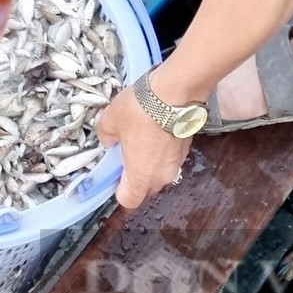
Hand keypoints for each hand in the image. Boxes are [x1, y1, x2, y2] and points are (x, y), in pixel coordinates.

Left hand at [96, 85, 192, 208]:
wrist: (175, 92)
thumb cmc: (140, 111)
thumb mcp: (110, 121)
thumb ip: (105, 136)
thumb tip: (109, 141)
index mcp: (141, 176)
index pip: (129, 200)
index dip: (118, 190)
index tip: (113, 174)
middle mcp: (162, 176)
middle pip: (146, 188)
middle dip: (134, 176)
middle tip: (124, 154)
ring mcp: (177, 163)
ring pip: (159, 172)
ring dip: (149, 162)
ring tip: (141, 138)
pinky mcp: (187, 148)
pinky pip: (169, 157)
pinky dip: (162, 150)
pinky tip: (155, 129)